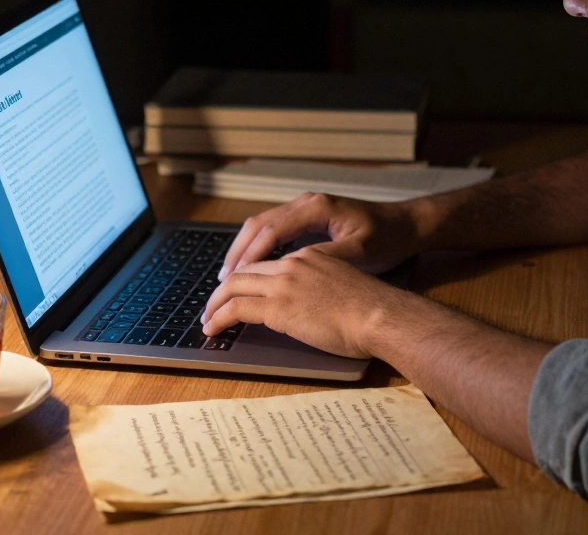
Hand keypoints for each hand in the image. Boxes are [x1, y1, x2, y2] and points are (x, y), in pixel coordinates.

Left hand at [201, 247, 410, 358]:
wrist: (380, 315)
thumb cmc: (374, 310)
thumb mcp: (345, 288)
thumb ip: (324, 290)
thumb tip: (314, 308)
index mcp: (311, 258)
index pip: (268, 264)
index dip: (248, 277)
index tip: (238, 290)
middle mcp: (293, 264)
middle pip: (246, 270)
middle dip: (224, 288)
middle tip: (214, 304)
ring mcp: (284, 284)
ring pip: (234, 286)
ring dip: (215, 303)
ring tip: (207, 319)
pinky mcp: (278, 306)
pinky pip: (236, 308)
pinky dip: (218, 317)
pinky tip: (213, 329)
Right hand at [219, 192, 424, 279]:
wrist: (406, 225)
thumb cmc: (387, 239)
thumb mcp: (360, 253)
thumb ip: (325, 259)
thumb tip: (291, 270)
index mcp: (316, 208)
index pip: (270, 232)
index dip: (249, 258)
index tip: (232, 280)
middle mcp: (306, 202)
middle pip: (258, 225)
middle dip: (238, 253)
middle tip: (221, 281)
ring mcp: (306, 207)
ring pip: (262, 225)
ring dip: (245, 250)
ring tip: (229, 276)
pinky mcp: (309, 216)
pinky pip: (274, 229)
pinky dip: (258, 246)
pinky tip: (252, 267)